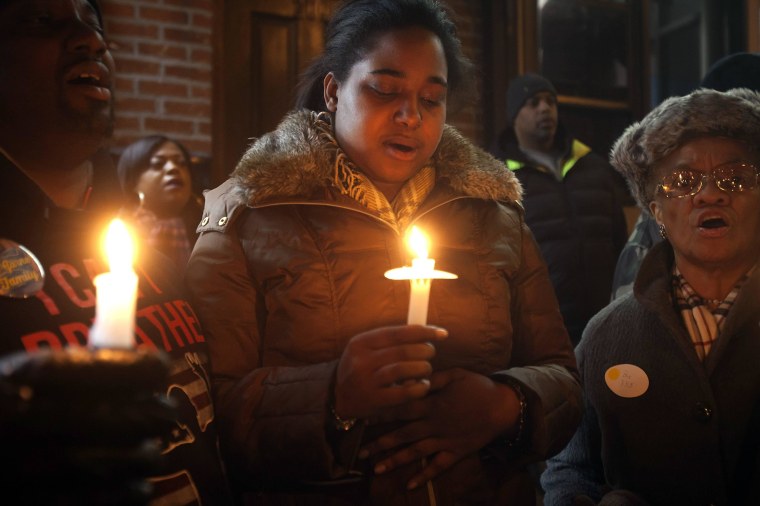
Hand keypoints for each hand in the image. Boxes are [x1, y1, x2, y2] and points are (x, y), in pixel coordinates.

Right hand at [0, 347, 175, 504]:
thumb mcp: (13, 377)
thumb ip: (66, 368)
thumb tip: (139, 366)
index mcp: (22, 379)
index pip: (104, 367)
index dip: (141, 366)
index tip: (161, 367)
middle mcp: (29, 421)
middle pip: (122, 417)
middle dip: (156, 413)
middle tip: (169, 412)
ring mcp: (30, 469)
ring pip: (120, 463)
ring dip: (147, 456)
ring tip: (155, 453)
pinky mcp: (33, 505)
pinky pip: (102, 501)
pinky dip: (128, 493)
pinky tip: (138, 488)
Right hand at [333, 325, 446, 419]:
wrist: (338, 396)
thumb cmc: (362, 367)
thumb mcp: (366, 349)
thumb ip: (390, 340)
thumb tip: (425, 332)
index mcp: (361, 342)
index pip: (398, 333)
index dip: (423, 331)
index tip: (442, 333)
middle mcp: (362, 360)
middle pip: (403, 351)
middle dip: (425, 350)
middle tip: (430, 352)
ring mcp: (367, 381)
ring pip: (403, 369)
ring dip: (423, 368)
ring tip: (426, 369)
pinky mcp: (374, 400)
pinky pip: (403, 393)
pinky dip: (418, 388)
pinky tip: (422, 385)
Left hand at [360, 367, 520, 488]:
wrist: (503, 407)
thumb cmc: (478, 387)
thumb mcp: (455, 374)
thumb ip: (432, 379)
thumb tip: (412, 378)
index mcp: (432, 404)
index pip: (401, 409)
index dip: (382, 414)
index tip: (363, 419)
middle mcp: (434, 424)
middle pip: (403, 434)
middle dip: (380, 443)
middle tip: (362, 451)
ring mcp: (445, 440)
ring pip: (416, 452)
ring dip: (395, 461)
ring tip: (377, 469)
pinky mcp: (456, 452)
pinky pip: (438, 466)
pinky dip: (424, 476)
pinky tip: (409, 485)